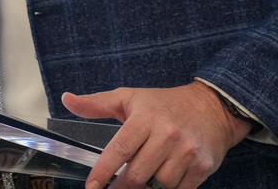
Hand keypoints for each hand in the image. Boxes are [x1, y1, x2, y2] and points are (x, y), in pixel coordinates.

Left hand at [61, 81, 251, 188]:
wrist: (211, 107)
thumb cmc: (163, 104)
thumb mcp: (129, 97)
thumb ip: (96, 103)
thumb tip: (66, 99)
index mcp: (145, 118)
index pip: (119, 150)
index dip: (103, 172)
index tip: (92, 187)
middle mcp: (166, 135)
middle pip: (137, 175)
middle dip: (121, 188)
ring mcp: (185, 153)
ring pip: (158, 186)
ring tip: (136, 186)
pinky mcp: (201, 168)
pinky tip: (157, 186)